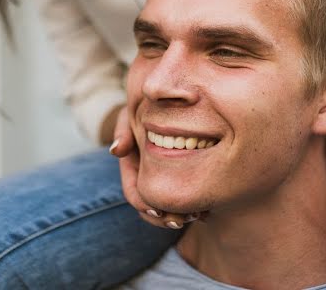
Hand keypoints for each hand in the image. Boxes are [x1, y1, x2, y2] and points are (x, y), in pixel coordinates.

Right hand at [109, 105, 203, 228]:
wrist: (168, 105)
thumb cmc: (147, 109)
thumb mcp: (132, 116)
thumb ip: (124, 130)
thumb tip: (116, 151)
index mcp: (132, 167)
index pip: (134, 193)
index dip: (144, 204)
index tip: (158, 211)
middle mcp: (146, 178)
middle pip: (151, 208)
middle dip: (165, 218)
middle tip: (184, 219)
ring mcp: (164, 181)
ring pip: (169, 210)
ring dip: (182, 216)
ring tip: (200, 215)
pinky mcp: (182, 180)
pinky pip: (186, 202)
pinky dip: (196, 208)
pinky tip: (209, 210)